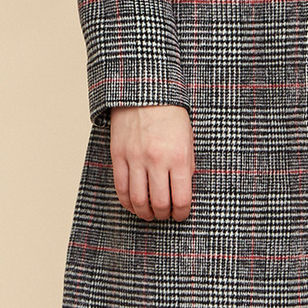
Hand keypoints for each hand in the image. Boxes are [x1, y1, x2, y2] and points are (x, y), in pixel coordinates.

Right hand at [110, 104, 194, 220]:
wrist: (146, 92)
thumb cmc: (171, 115)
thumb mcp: (188, 141)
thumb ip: (187, 167)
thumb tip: (182, 193)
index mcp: (179, 157)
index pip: (181, 199)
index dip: (182, 213)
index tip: (181, 215)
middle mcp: (157, 160)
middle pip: (159, 203)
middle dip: (163, 215)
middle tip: (165, 215)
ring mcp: (135, 158)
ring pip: (137, 199)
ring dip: (144, 212)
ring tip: (149, 214)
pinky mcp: (119, 155)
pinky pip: (120, 187)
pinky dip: (127, 201)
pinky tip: (133, 204)